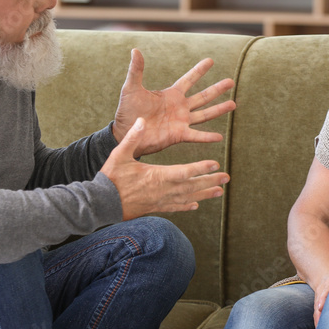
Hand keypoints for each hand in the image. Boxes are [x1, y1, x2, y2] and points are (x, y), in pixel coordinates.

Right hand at [101, 118, 229, 219]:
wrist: (101, 205)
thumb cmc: (110, 178)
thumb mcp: (119, 155)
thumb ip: (132, 138)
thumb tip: (141, 121)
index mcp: (157, 176)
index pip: (184, 172)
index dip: (200, 168)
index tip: (216, 164)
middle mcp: (163, 190)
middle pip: (192, 186)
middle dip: (210, 181)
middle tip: (227, 178)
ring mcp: (160, 201)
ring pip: (188, 198)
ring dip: (204, 194)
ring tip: (219, 191)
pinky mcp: (155, 208)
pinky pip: (175, 207)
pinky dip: (187, 205)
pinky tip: (196, 204)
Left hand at [112, 49, 235, 157]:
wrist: (125, 133)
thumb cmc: (127, 111)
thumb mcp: (132, 88)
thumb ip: (136, 70)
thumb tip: (135, 50)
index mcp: (171, 95)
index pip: (189, 80)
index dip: (199, 70)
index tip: (210, 60)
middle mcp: (179, 107)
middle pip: (203, 96)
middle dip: (217, 89)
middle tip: (231, 81)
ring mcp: (181, 121)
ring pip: (204, 114)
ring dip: (219, 109)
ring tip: (233, 104)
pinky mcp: (178, 135)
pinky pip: (196, 135)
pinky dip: (207, 137)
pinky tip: (220, 137)